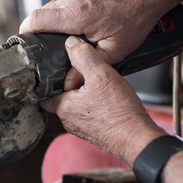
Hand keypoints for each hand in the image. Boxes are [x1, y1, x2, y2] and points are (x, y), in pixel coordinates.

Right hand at [20, 0, 174, 89]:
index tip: (26, 46)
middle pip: (40, 15)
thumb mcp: (115, 50)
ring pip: (51, 8)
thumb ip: (89, 65)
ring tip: (66, 39)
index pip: (35, 19)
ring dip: (52, 24)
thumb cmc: (137, 17)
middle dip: (40, 32)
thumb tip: (69, 82)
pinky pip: (62, 2)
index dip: (26, 33)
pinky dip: (63, 15)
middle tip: (48, 49)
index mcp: (76, 14)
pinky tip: (76, 27)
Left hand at [41, 36, 166, 165]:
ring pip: (77, 104)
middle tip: (88, 74)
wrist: (138, 138)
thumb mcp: (101, 74)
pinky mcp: (96, 132)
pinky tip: (110, 98)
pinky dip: (96, 104)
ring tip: (101, 85)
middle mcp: (69, 121)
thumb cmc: (120, 113)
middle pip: (62, 96)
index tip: (61, 67)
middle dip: (73, 83)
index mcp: (63, 108)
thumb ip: (84, 56)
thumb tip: (71, 44)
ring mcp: (82, 128)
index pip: (44, 92)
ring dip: (86, 93)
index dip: (51, 78)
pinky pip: (90, 113)